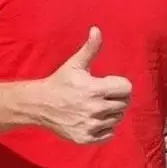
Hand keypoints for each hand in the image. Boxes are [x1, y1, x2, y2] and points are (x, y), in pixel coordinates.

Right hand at [28, 28, 131, 144]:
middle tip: (102, 95)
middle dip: (116, 98)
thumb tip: (97, 29)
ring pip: (117, 119)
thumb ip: (90, 48)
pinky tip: (92, 119)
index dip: (120, 85)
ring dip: (111, 113)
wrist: (39, 105)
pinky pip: (109, 134)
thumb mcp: (75, 64)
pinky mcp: (86, 138)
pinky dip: (105, 128)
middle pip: (124, 105)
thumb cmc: (60, 82)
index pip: (126, 89)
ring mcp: (91, 125)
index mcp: (95, 89)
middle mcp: (95, 109)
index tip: (108, 84)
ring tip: (96, 106)